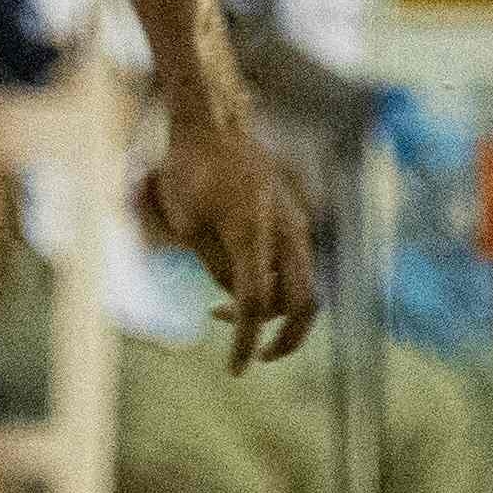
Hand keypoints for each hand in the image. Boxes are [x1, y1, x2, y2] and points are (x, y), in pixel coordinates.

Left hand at [145, 113, 318, 369]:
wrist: (212, 123)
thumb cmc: (190, 170)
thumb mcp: (188, 225)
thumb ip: (217, 267)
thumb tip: (237, 299)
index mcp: (254, 232)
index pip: (256, 304)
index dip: (245, 341)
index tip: (237, 369)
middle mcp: (285, 230)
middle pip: (304, 303)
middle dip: (285, 339)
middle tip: (253, 355)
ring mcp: (295, 223)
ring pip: (303, 286)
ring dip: (274, 310)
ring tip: (222, 311)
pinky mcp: (294, 219)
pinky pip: (295, 265)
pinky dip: (276, 286)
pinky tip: (236, 283)